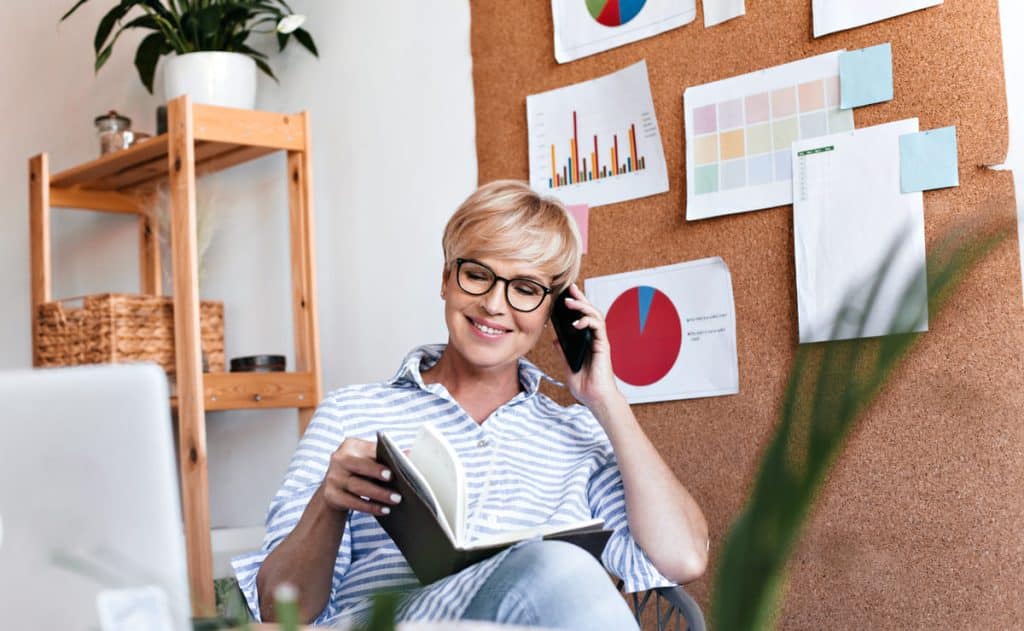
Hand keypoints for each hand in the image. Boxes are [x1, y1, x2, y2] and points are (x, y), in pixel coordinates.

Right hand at [320, 438, 400, 516]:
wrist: (334, 487)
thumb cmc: (359, 469)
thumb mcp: (369, 459)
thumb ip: (386, 455)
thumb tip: (410, 455)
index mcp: (350, 445)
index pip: (368, 451)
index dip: (380, 461)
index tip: (392, 471)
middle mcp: (338, 459)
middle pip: (360, 467)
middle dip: (377, 475)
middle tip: (394, 481)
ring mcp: (333, 477)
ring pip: (357, 486)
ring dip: (378, 494)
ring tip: (396, 499)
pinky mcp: (331, 495)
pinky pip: (352, 502)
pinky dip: (369, 507)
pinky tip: (384, 510)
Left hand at [554, 284, 623, 412]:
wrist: (596, 399)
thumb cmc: (585, 387)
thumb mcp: (568, 367)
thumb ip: (563, 353)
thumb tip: (556, 339)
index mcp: (587, 343)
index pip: (582, 319)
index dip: (576, 306)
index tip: (565, 295)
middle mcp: (595, 340)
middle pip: (590, 313)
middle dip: (580, 298)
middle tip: (570, 288)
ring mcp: (600, 341)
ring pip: (595, 316)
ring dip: (583, 306)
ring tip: (570, 302)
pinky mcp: (603, 345)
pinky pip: (598, 327)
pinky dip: (588, 321)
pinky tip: (577, 322)